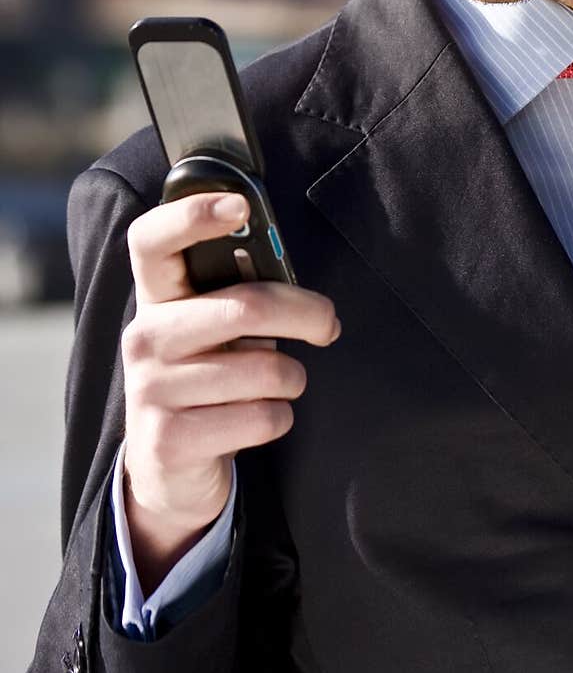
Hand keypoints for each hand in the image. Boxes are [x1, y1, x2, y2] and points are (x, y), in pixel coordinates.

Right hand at [121, 191, 339, 593]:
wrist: (169, 465)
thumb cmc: (210, 375)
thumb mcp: (216, 329)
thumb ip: (242, 297)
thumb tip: (308, 299)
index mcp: (156, 297)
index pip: (153, 240)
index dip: (192, 215)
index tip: (240, 207)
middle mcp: (144, 337)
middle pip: (245, 306)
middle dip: (306, 314)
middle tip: (328, 324)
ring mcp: (150, 390)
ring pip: (263, 370)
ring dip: (292, 379)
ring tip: (280, 384)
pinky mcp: (167, 441)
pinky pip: (261, 418)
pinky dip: (279, 418)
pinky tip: (258, 419)